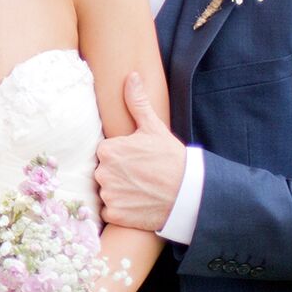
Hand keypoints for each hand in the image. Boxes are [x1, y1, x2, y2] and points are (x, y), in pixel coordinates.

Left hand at [95, 71, 185, 231]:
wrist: (190, 194)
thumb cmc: (171, 159)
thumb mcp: (154, 128)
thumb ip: (137, 102)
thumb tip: (131, 76)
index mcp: (107, 150)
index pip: (103, 153)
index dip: (119, 157)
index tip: (135, 161)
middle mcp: (102, 173)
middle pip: (101, 172)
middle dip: (116, 174)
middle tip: (139, 176)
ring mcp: (108, 195)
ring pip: (105, 191)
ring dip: (118, 192)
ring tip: (140, 189)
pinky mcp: (114, 215)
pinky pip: (108, 211)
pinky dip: (120, 210)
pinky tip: (137, 204)